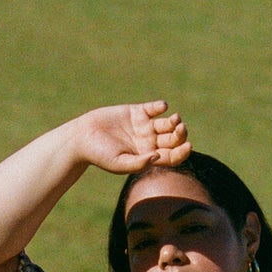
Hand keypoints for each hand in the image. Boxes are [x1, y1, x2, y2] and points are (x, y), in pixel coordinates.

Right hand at [72, 101, 191, 175]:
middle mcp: (149, 142)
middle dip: (180, 134)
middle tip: (181, 128)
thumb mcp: (119, 163)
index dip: (182, 152)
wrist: (83, 137)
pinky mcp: (137, 112)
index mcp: (148, 157)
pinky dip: (160, 107)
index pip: (171, 157)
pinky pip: (154, 109)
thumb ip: (138, 163)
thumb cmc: (100, 155)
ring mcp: (144, 127)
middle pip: (172, 139)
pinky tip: (162, 107)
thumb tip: (158, 157)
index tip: (188, 146)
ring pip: (166, 124)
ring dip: (174, 121)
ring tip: (175, 119)